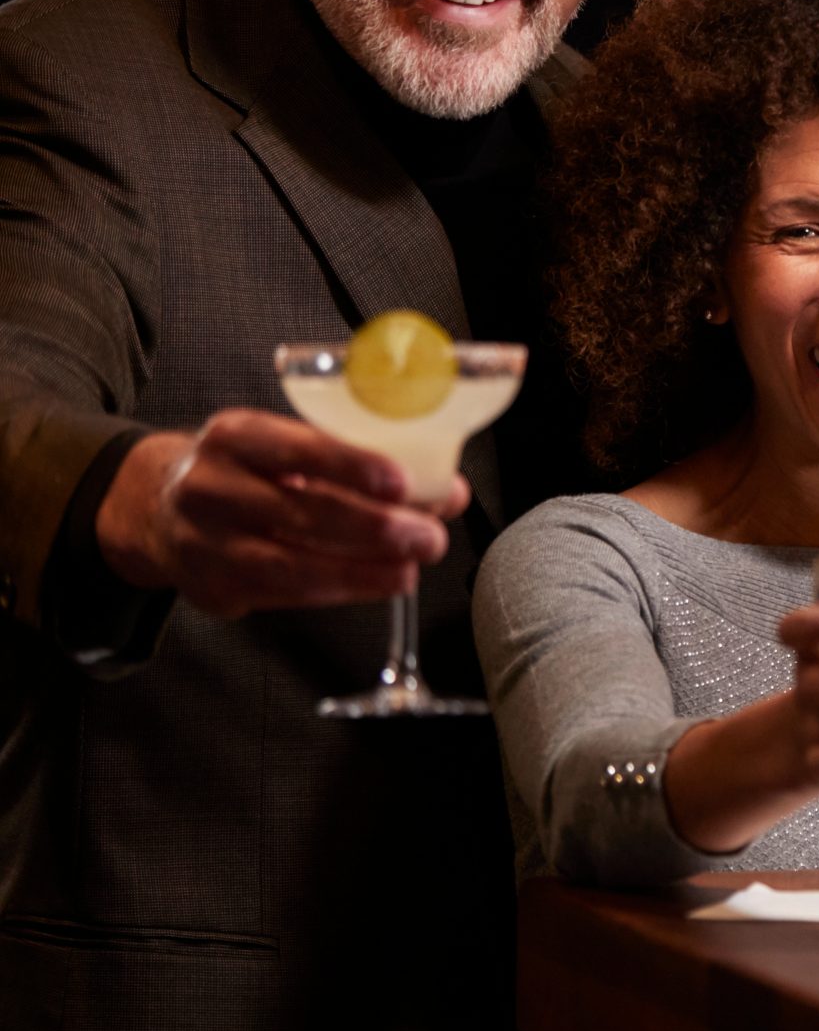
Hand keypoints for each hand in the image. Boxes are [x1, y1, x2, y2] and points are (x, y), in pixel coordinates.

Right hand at [94, 412, 463, 616]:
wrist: (159, 506)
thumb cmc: (252, 472)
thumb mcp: (292, 450)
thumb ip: (365, 466)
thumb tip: (448, 492)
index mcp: (235, 435)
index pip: (296, 447)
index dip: (351, 465)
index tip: (402, 481)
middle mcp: (210, 485)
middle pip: (299, 512)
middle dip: (373, 528)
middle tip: (427, 537)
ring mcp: (203, 541)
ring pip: (290, 564)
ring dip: (360, 572)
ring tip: (408, 571)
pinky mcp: (208, 587)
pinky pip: (281, 595)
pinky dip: (334, 591)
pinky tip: (372, 584)